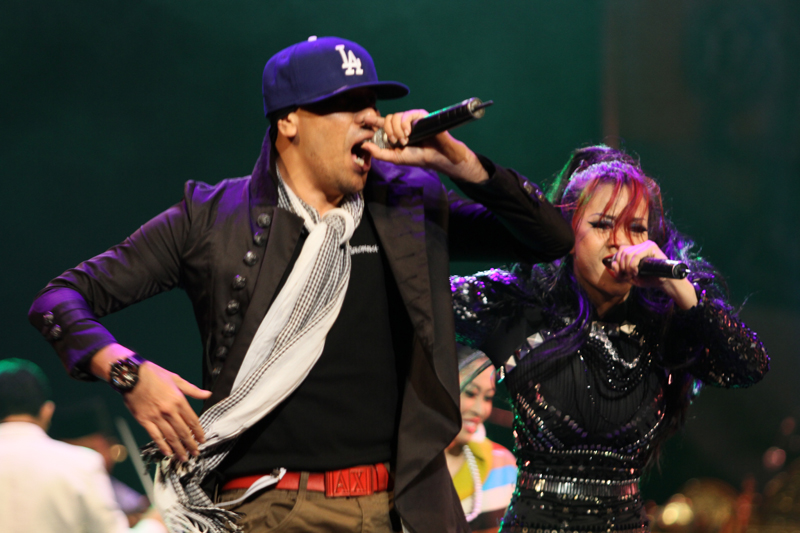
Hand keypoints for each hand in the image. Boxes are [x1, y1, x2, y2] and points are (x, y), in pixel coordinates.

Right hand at [91, 344, 210, 460]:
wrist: (131, 375)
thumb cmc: (154, 375)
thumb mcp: (176, 378)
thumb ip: (193, 390)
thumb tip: (208, 394)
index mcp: (178, 399)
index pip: (192, 420)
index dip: (198, 432)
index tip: (202, 440)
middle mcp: (169, 410)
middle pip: (183, 431)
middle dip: (190, 444)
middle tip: (195, 453)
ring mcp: (156, 416)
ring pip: (170, 436)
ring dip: (178, 448)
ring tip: (184, 457)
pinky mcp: (144, 420)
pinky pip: (155, 436)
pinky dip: (162, 445)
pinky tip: (168, 452)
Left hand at [359, 109, 488, 182]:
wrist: (435, 156)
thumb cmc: (417, 157)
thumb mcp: (394, 157)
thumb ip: (379, 153)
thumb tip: (364, 145)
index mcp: (395, 132)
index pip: (380, 123)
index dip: (370, 119)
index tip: (360, 119)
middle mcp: (402, 124)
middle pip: (387, 119)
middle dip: (388, 131)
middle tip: (395, 142)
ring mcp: (411, 119)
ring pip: (395, 116)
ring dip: (397, 130)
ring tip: (405, 140)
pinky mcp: (420, 115)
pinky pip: (406, 114)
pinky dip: (404, 125)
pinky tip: (408, 134)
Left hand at [610, 241, 697, 309]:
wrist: (665, 283)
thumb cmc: (648, 279)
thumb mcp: (630, 277)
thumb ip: (620, 272)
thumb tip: (613, 264)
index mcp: (635, 249)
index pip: (620, 250)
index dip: (617, 262)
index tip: (622, 274)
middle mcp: (641, 245)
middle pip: (622, 251)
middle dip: (621, 266)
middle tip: (628, 276)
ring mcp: (647, 244)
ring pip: (628, 253)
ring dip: (627, 267)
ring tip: (633, 275)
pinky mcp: (652, 247)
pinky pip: (636, 255)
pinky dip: (632, 265)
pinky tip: (636, 272)